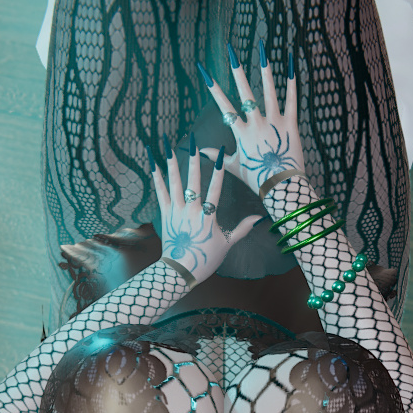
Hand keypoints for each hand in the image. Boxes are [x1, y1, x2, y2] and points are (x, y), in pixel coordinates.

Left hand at [150, 138, 258, 283]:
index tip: (220, 154)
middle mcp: (191, 210)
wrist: (180, 271)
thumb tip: (259, 219)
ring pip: (174, 183)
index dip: (218, 170)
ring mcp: (176, 211)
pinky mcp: (165, 214)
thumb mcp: (227, 244)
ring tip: (168, 145)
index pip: (215, 188)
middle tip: (192, 141)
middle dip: (193, 159)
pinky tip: (153, 165)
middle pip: (193, 180)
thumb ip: (242, 229)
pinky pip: (160, 193)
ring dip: (172, 163)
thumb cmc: (205, 259)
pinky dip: (157, 178)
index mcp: (208, 216)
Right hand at [200, 40, 301, 194]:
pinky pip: (291, 101)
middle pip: (245, 93)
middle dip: (237, 72)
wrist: (281, 187)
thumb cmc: (257, 179)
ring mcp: (274, 122)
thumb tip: (201, 151)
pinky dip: (291, 85)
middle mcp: (256, 124)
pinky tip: (291, 69)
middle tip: (232, 54)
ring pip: (268, 92)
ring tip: (262, 52)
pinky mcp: (291, 125)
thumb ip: (219, 156)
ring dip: (265, 72)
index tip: (206, 74)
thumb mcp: (235, 167)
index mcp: (242, 133)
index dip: (214, 89)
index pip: (225, 107)